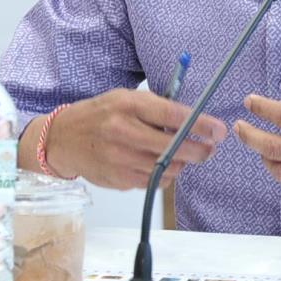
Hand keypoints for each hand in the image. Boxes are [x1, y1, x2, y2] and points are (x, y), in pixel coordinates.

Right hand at [36, 88, 227, 189]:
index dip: (200, 124)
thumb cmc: (99, 115)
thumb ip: (155, 108)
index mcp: (128, 105)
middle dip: (199, 150)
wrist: (62, 139)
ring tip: (178, 155)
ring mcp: (120, 159)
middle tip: (209, 148)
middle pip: (174, 147)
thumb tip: (193, 120)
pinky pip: (153, 182)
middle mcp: (123, 132)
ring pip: (167, 168)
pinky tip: (156, 164)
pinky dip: (162, 175)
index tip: (218, 130)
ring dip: (180, 164)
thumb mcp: (124, 98)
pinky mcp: (118, 180)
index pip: (173, 115)